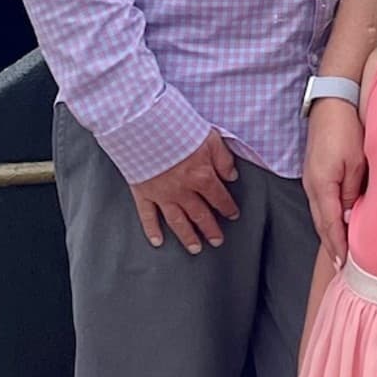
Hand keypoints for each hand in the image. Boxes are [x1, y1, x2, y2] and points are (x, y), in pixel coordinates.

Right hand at [129, 130, 240, 253]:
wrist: (144, 127)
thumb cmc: (178, 128)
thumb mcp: (210, 138)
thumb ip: (223, 159)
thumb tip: (232, 177)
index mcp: (202, 177)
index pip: (219, 198)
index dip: (228, 208)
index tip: (233, 215)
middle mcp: (183, 191)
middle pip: (200, 215)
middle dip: (210, 229)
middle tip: (217, 241)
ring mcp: (162, 194)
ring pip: (177, 221)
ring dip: (187, 237)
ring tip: (195, 249)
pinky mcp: (143, 193)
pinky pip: (148, 216)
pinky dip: (152, 230)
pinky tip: (158, 242)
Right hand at [303, 98, 366, 267]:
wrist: (332, 103)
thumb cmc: (346, 129)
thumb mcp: (356, 162)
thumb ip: (353, 191)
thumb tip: (349, 216)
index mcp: (321, 185)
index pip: (330, 224)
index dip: (337, 246)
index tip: (344, 264)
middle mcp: (312, 186)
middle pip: (320, 223)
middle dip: (331, 245)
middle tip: (341, 266)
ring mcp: (311, 180)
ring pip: (319, 214)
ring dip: (329, 233)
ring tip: (340, 251)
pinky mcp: (315, 173)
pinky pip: (320, 202)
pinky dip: (328, 217)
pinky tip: (337, 223)